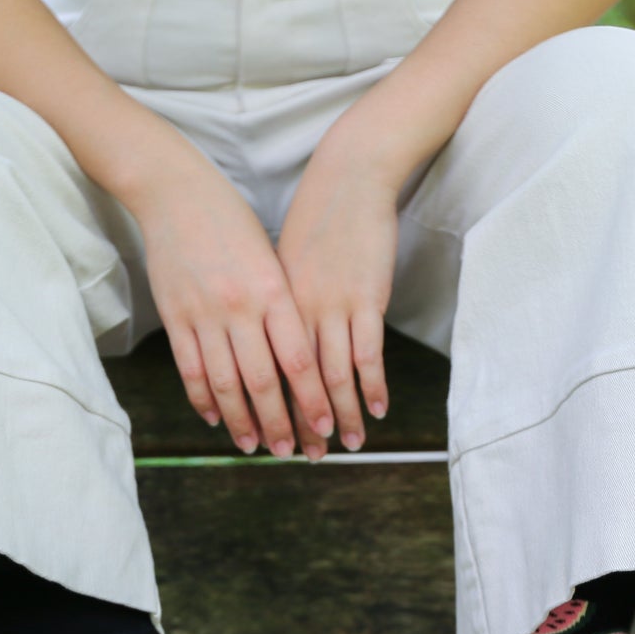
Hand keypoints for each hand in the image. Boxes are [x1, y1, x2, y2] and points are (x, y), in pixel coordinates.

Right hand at [128, 155, 334, 457]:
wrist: (176, 192)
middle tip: (293, 452)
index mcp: (273, 290)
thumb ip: (284, 306)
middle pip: (264, 380)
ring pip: (226, 382)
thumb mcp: (271, 259)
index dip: (312, 399)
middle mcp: (240, 306)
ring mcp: (204, 313)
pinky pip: (191, 369)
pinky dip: (203, 399)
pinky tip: (215, 419)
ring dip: (242, 420)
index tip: (324, 427)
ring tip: (254, 446)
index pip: (299, 359)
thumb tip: (302, 357)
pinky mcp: (175, 316)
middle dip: (281, 422)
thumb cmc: (234, 223)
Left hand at [276, 133, 398, 456]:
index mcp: (266, 305)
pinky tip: (376, 409)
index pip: (258, 370)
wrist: (347, 176)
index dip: (260, 410)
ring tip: (347, 445)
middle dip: (298, 425)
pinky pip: (367, 354)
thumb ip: (270, 308)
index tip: (261, 439)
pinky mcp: (366, 299)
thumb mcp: (275, 263)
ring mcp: (331, 306)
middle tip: (303, 458)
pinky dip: (371, 386)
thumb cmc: (312, 219)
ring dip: (341, 416)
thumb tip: (261, 343)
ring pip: (331, 376)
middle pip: (292, 383)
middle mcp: (293, 312)